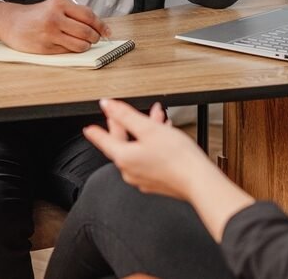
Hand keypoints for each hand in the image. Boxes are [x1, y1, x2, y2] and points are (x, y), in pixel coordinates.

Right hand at [0, 0, 109, 53]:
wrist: (10, 22)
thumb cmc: (35, 15)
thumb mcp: (54, 5)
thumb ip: (74, 13)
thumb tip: (97, 25)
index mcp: (59, 4)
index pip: (89, 16)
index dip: (101, 25)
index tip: (106, 31)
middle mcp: (54, 18)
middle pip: (87, 31)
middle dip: (95, 37)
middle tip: (96, 38)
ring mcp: (49, 34)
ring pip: (80, 45)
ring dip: (86, 46)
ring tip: (83, 43)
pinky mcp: (45, 48)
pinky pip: (68, 52)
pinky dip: (72, 50)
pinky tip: (68, 45)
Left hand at [84, 99, 216, 200]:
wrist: (198, 181)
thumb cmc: (177, 157)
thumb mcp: (148, 129)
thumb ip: (125, 115)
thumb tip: (108, 106)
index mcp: (123, 157)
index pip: (104, 141)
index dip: (97, 131)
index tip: (89, 129)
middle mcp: (129, 171)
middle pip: (122, 144)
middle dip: (128, 124)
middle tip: (124, 114)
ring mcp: (142, 178)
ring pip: (137, 150)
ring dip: (144, 133)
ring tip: (157, 119)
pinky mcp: (156, 181)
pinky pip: (148, 159)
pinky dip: (152, 145)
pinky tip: (165, 137)